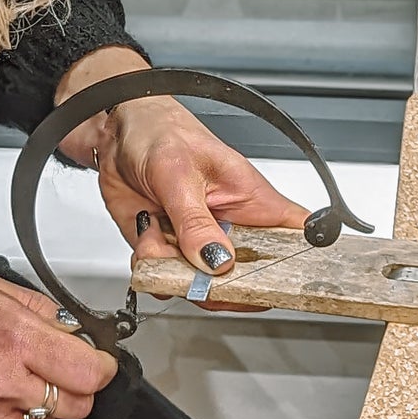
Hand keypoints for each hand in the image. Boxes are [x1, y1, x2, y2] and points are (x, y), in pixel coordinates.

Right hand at [0, 270, 116, 418]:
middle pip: (75, 407)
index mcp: (14, 338)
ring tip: (6, 387)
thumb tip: (65, 324)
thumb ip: (29, 302)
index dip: (101, 367)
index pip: (90, 372)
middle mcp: (4, 384)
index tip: (96, 362)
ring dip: (35, 411)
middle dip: (73, 389)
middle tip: (52, 372)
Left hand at [92, 95, 309, 308]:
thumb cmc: (160, 131)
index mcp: (253, 201)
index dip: (300, 269)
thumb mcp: (178, 172)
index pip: (296, 241)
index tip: (276, 284)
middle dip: (220, 285)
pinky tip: (146, 236)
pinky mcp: (169, 250)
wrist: (117, 132)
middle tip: (196, 270)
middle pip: (248, 280)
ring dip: (175, 272)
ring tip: (159, 238)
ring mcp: (199, 242)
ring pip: (201, 286)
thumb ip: (195, 221)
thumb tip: (217, 261)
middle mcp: (231, 227)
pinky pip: (165, 278)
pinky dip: (151, 266)